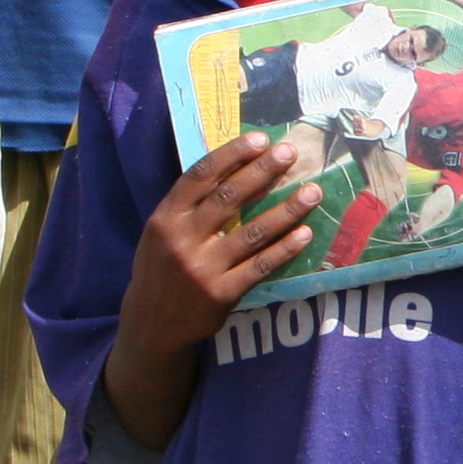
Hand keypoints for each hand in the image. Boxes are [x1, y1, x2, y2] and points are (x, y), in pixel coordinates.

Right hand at [118, 133, 320, 357]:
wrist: (151, 325)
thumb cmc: (162, 268)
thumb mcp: (161, 233)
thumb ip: (189, 206)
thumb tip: (236, 168)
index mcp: (164, 218)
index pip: (200, 177)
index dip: (231, 155)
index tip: (260, 138)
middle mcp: (182, 240)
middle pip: (228, 198)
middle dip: (263, 171)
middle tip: (290, 153)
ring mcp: (202, 268)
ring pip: (251, 232)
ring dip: (286, 209)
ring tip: (312, 191)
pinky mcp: (221, 293)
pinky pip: (260, 266)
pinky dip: (284, 249)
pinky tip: (305, 233)